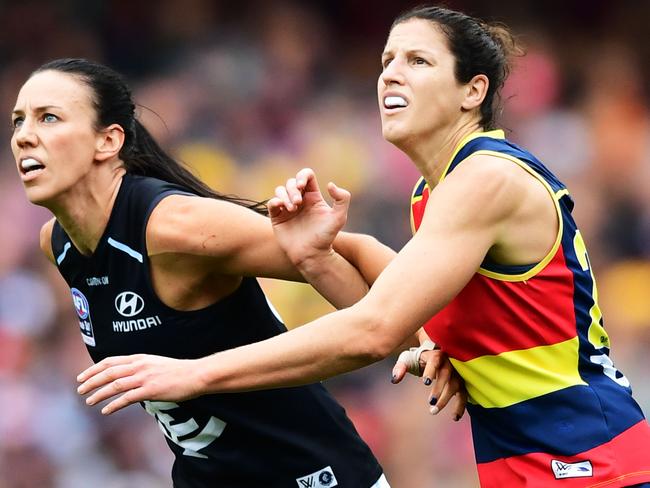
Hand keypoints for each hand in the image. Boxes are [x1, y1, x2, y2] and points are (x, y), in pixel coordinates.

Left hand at [76, 354, 202, 414]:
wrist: (196, 374)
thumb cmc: (179, 371)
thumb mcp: (157, 364)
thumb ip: (142, 368)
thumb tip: (129, 376)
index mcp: (140, 358)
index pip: (111, 361)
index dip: (94, 369)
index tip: (82, 376)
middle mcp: (140, 366)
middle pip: (108, 372)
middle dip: (91, 381)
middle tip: (79, 389)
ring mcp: (144, 378)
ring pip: (114, 385)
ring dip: (98, 394)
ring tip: (88, 401)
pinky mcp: (150, 390)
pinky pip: (126, 398)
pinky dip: (113, 405)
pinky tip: (106, 411)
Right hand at [267, 168, 350, 264]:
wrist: (312, 255)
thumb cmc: (326, 237)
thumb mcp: (339, 217)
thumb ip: (343, 198)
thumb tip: (329, 184)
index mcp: (313, 197)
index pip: (306, 176)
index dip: (302, 176)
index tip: (302, 185)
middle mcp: (300, 200)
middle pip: (291, 182)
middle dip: (293, 189)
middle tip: (298, 203)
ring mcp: (288, 208)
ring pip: (280, 190)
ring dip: (284, 196)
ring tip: (292, 208)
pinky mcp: (278, 217)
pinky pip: (272, 202)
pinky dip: (275, 201)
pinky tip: (282, 208)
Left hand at [392, 347, 466, 420]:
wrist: (433, 355)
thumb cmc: (418, 358)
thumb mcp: (407, 359)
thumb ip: (400, 367)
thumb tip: (394, 380)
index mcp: (435, 354)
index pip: (435, 361)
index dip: (431, 371)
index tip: (425, 382)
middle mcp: (449, 362)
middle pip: (446, 375)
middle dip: (439, 389)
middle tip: (430, 402)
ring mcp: (457, 372)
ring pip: (455, 385)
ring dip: (446, 399)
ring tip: (433, 411)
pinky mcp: (461, 382)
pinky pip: (464, 394)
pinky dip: (460, 406)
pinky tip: (454, 417)